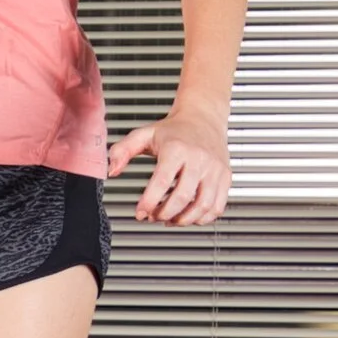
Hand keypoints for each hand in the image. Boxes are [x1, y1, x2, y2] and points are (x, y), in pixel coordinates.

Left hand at [108, 104, 231, 226]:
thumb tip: (112, 171)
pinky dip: (202, 219)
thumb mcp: (144, 135)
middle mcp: (199, 159)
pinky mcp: (226, 177)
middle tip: (153, 216)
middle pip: (182, 198)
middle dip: (164, 214)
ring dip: (183, 220)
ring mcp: (215, 169)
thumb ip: (122, 151)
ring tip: (169, 219)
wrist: (203, 118)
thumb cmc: (173, 129)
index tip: (140, 213)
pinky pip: (217, 207)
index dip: (149, 203)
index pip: (162, 182)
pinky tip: (188, 215)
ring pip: (202, 206)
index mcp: (177, 149)